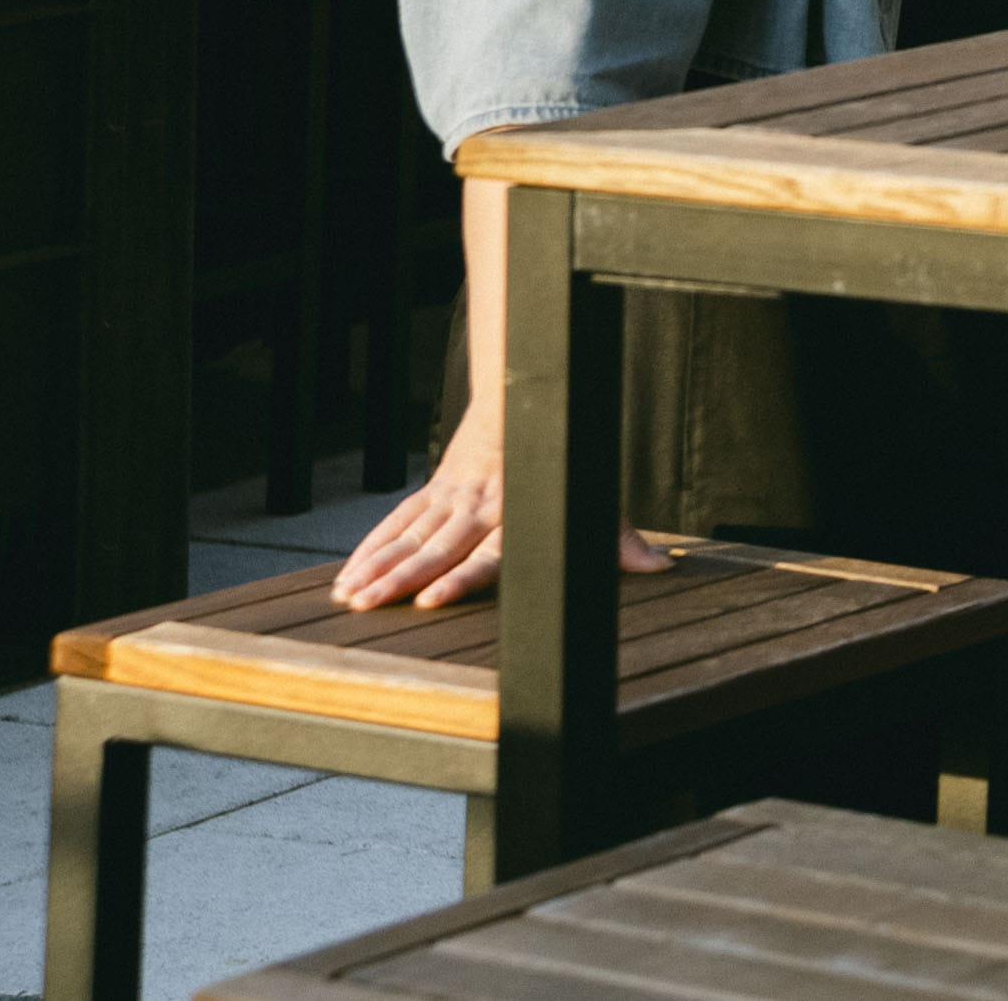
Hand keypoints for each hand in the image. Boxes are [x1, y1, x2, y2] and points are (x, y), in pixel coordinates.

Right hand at [331, 420, 668, 613]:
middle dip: (400, 579)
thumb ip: (620, 540)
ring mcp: (454, 498)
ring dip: (376, 567)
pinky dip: (371, 546)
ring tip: (349, 597)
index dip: (458, 578)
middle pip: (436, 548)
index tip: (428, 600)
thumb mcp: (598, 500)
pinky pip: (398, 520)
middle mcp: (482, 510)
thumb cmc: (568, 462)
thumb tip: (659, 567)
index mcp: (518, 518)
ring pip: (409, 536)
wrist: (531, 402)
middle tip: (367, 605)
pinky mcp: (437, 489)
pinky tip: (349, 574)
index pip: (486, 556)